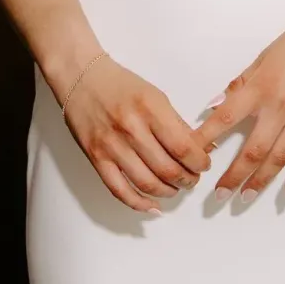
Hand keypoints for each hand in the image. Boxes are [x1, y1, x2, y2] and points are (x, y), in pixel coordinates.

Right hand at [59, 51, 210, 213]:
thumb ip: (177, 124)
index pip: (184, 147)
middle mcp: (131, 128)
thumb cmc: (119, 84)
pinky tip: (152, 206)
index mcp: (150, 109)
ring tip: (175, 188)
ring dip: (168, 192)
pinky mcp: (96, 158)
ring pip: (148, 183)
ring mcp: (112, 145)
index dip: (199, 163)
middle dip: (187, 180)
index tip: (204, 164)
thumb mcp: (156, 96)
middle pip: (168, 169)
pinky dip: (139, 204)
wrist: (80, 77)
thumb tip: (202, 149)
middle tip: (192, 178)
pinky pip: (119, 190)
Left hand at [194, 5, 284, 201]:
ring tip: (245, 198)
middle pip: (253, 150)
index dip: (205, 139)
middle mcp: (280, 107)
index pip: (226, 119)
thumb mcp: (264, 56)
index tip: (190, 156)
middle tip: (218, 195)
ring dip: (261, 181)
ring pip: (280, 158)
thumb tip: (215, 105)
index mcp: (261, 88)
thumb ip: (240, 84)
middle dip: (234, 176)